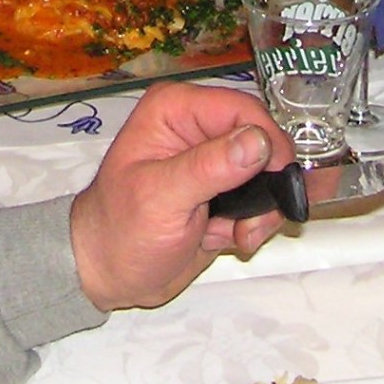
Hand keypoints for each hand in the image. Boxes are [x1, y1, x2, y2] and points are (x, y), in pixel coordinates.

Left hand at [68, 82, 294, 310]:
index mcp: (175, 110)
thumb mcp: (160, 198)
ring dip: (262, 210)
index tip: (277, 181)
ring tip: (238, 235)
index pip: (242, 109)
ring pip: (268, 173)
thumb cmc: (118, 232)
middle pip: (263, 140)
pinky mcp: (223, 192)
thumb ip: (209, 168)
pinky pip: (261, 199)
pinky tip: (228, 239)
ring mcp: (212, 161)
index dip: (267, 143)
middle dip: (268, 184)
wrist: (106, 273)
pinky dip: (254, 223)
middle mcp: (197, 127)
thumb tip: (257, 142)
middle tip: (252, 222)